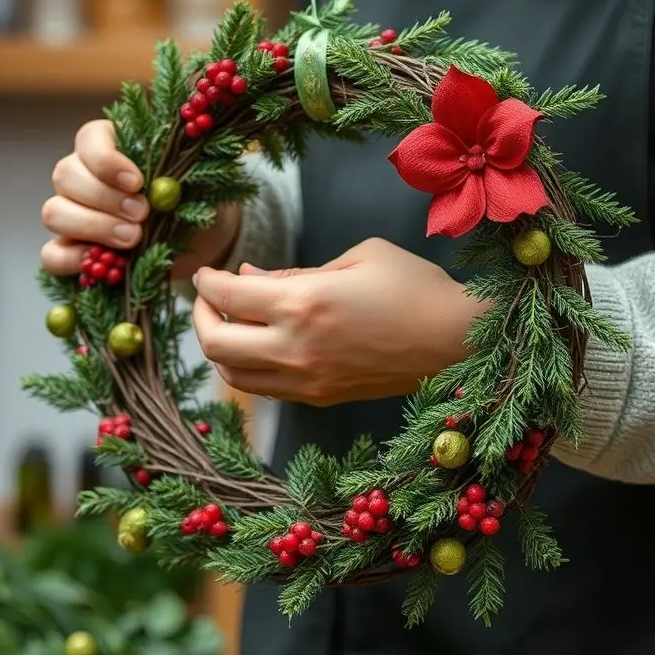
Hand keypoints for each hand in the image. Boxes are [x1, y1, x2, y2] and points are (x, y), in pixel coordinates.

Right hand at [40, 119, 240, 276]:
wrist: (205, 239)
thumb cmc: (200, 200)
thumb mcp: (202, 182)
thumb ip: (185, 173)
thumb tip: (167, 180)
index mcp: (112, 146)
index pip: (88, 139)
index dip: (105, 159)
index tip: (137, 181)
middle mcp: (84, 176)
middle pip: (65, 175)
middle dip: (104, 197)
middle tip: (142, 215)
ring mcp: (73, 213)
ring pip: (55, 212)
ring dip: (92, 226)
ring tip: (134, 239)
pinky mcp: (74, 251)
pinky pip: (52, 256)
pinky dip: (72, 261)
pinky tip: (107, 264)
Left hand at [192, 238, 488, 405]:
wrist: (456, 342)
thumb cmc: (414, 286)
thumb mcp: (357, 257)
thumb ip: (297, 270)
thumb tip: (251, 275)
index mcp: (303, 303)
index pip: (227, 294)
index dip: (207, 280)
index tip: (206, 271)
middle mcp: (295, 348)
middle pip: (214, 343)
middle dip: (198, 315)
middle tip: (206, 297)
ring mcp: (306, 381)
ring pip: (233, 374)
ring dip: (218, 346)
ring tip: (228, 321)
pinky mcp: (320, 398)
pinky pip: (264, 388)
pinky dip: (247, 366)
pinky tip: (259, 344)